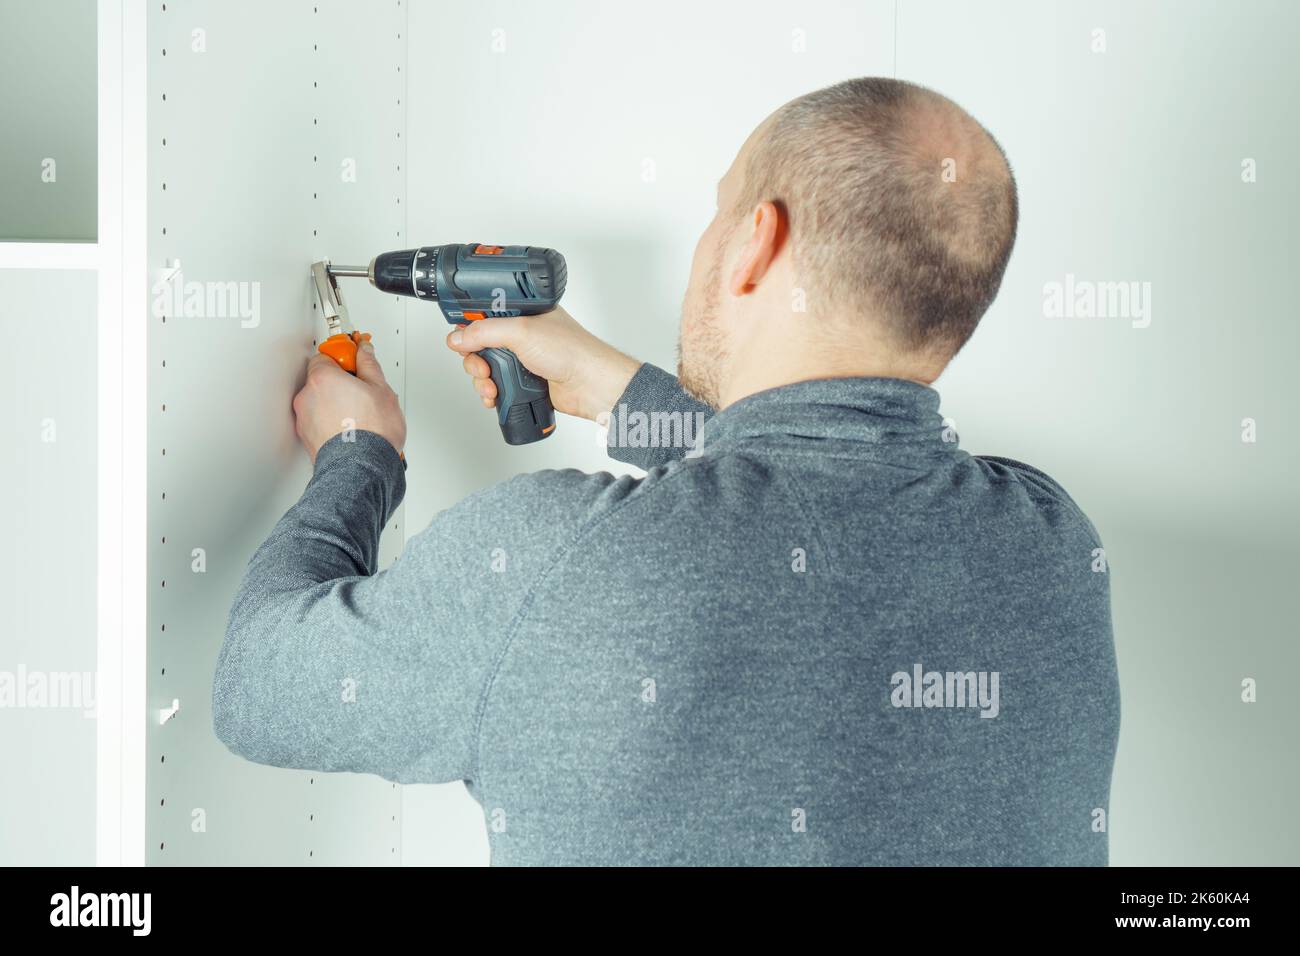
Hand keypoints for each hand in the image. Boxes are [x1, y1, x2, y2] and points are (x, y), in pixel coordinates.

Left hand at [292, 340, 405, 461]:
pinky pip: (318, 420)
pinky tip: (350, 427)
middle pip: (321, 378)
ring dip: (335, 402)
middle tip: (362, 390)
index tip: (355, 360)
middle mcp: (307, 395)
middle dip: (340, 381)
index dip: (344, 357)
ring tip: (359, 413)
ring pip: (319, 400)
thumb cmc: (371, 432)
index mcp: (323, 377)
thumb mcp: (381, 390)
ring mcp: (304, 417)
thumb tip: (365, 353)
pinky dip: (330, 420)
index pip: (326, 354)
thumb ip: (369, 365)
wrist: (361, 467)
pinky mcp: (306, 436)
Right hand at [444, 305, 640, 422]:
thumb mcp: (522, 332)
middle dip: (474, 358)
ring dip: (482, 380)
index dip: (470, 324)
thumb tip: (459, 336)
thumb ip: (485, 331)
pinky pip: (499, 386)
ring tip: (490, 386)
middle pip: (481, 344)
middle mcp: (523, 334)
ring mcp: (524, 359)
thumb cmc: (572, 350)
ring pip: (488, 367)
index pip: (486, 313)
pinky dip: (492, 393)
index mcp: (524, 312)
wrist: (591, 385)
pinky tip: (495, 397)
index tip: (461, 336)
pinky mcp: (526, 381)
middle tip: (480, 367)